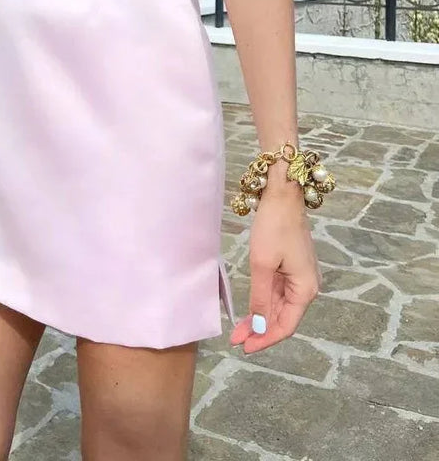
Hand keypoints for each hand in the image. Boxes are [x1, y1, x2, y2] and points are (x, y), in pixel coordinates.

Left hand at [229, 172, 320, 352]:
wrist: (283, 195)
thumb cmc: (274, 226)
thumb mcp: (262, 265)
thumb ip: (261, 298)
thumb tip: (260, 327)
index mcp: (305, 289)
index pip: (286, 325)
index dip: (266, 339)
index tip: (245, 347)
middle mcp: (306, 287)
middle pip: (283, 317)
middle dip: (260, 330)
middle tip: (237, 340)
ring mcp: (299, 277)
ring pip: (279, 306)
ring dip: (261, 318)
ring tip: (239, 329)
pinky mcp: (291, 267)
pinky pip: (278, 293)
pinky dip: (264, 302)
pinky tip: (251, 310)